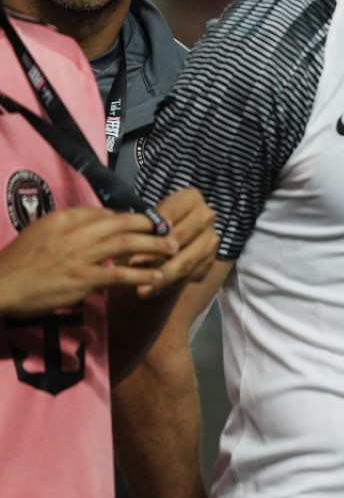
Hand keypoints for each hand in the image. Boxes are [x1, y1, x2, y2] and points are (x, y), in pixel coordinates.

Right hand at [0, 208, 177, 315]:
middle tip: (170, 228)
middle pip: (124, 222)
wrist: (1, 285)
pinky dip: (141, 275)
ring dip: (155, 245)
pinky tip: (157, 277)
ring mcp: (80, 256)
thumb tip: (102, 222)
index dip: (132, 217)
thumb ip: (72, 225)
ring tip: (173, 248)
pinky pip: (119, 275)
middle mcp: (75, 232)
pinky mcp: (83, 279)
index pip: (106, 212)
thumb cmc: (21, 260)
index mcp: (65, 217)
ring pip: (127, 244)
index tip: (148, 222)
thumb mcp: (43, 231)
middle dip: (152, 224)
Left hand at [136, 188, 218, 297]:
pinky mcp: (211, 258)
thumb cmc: (151, 224)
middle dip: (156, 256)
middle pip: (180, 238)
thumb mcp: (145, 219)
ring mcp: (211, 238)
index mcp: (191, 198)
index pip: (170, 214)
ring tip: (140, 290)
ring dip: (162, 276)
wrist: (172, 236)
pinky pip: (191, 273)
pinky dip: (170, 284)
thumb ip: (140, 229)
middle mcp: (206, 215)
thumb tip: (132, 251)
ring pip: (187, 260)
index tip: (134, 242)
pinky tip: (151, 291)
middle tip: (132, 269)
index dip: (152, 230)